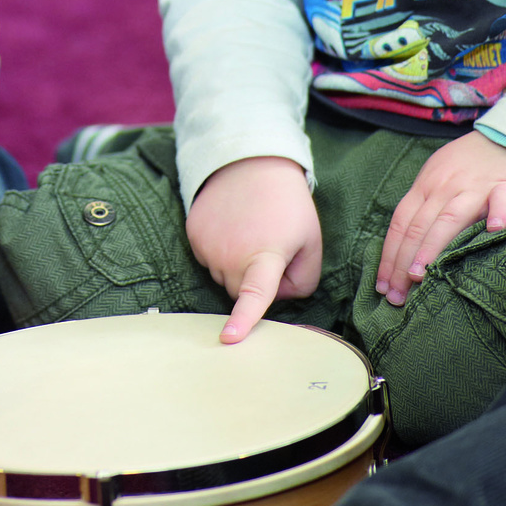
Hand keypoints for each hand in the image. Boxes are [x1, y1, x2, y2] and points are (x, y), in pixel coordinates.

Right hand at [185, 156, 321, 342]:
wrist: (250, 165)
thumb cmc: (287, 205)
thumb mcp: (311, 241)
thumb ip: (303, 280)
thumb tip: (276, 298)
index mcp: (265, 256)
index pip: (254, 295)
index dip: (243, 319)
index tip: (228, 339)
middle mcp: (231, 254)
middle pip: (240, 292)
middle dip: (256, 280)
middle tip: (272, 247)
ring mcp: (208, 246)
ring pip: (223, 277)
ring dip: (237, 266)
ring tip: (251, 232)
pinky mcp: (193, 237)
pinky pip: (208, 261)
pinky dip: (221, 252)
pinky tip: (232, 228)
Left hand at [376, 132, 505, 304]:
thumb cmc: (466, 168)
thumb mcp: (435, 182)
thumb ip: (421, 211)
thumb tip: (400, 252)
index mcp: (423, 189)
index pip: (399, 226)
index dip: (388, 257)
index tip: (381, 285)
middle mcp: (444, 188)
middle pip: (418, 228)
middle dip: (402, 264)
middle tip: (396, 295)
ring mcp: (475, 187)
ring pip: (450, 219)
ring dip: (432, 247)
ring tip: (421, 275)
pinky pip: (502, 200)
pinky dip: (499, 213)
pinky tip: (495, 229)